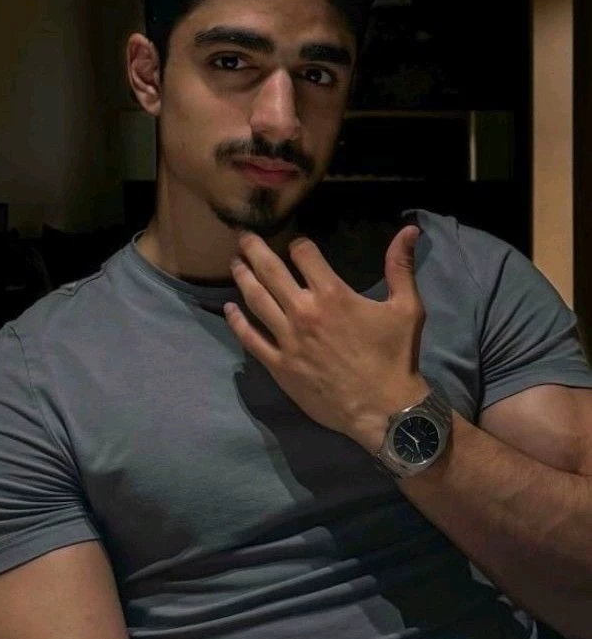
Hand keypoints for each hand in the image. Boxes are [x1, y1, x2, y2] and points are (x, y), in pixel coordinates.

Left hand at [224, 225, 429, 452]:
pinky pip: (251, 339)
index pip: (303, 254)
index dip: (299, 244)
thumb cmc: (396, 356)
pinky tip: (229, 308)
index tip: (296, 244)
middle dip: (254, 249)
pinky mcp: (279, 366)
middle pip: (270, 270)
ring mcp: (287, 340)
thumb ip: (401, 266)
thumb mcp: (406, 307)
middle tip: (243, 237)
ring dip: (243, 277)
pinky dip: (237, 322)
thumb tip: (410, 228)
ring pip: (255, 300)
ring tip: (234, 263)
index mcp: (332, 295)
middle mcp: (304, 312)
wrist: (384, 410)